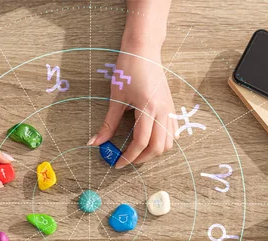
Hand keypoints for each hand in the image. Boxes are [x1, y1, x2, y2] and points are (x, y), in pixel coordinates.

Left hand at [88, 42, 177, 168]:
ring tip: (136, 151)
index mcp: (148, 108)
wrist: (144, 50)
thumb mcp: (116, 97)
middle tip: (126, 160)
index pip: (141, 142)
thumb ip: (108, 123)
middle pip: (158, 147)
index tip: (117, 164)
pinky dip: (162, 141)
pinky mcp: (171, 107)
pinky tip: (148, 139)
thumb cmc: (128, 69)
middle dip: (142, 158)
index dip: (129, 157)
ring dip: (154, 151)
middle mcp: (163, 111)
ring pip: (169, 142)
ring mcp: (170, 109)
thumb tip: (95, 142)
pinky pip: (172, 132)